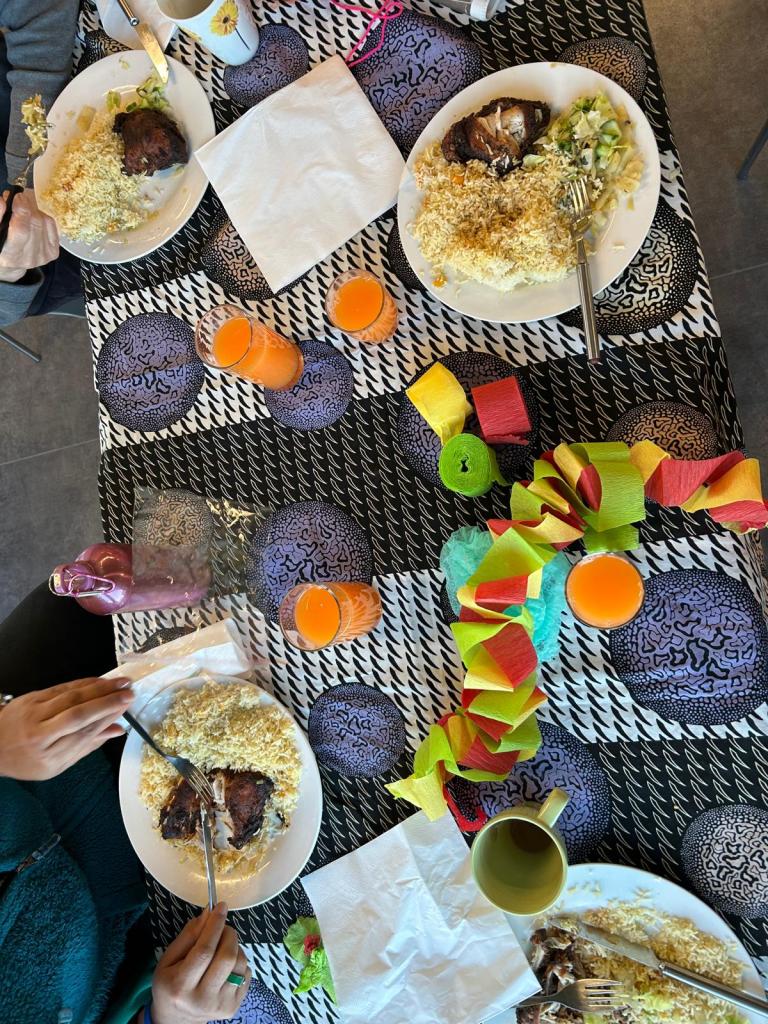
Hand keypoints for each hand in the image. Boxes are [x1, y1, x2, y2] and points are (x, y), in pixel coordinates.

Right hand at [0, 189, 58, 282]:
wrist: (10, 262)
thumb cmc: (0, 243)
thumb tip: (3, 201)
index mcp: (10, 255)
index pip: (22, 230)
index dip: (21, 210)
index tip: (16, 196)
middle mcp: (29, 258)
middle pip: (35, 223)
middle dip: (26, 205)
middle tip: (18, 197)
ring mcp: (43, 256)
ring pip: (44, 221)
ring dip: (33, 209)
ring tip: (23, 207)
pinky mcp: (52, 251)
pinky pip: (51, 224)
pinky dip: (41, 215)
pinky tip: (32, 216)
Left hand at [0, 677, 132, 779]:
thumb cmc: (27, 760)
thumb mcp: (56, 765)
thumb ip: (87, 746)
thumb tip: (118, 730)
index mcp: (48, 757)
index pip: (84, 734)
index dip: (107, 718)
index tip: (126, 706)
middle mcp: (40, 735)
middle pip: (78, 714)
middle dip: (107, 702)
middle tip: (129, 692)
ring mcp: (34, 714)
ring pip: (71, 697)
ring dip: (99, 688)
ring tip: (121, 682)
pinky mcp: (32, 698)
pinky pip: (61, 688)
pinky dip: (83, 683)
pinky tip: (99, 680)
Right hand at [151, 903, 250, 1023]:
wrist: (176, 1020)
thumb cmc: (170, 984)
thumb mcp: (168, 959)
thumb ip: (188, 935)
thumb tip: (209, 913)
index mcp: (180, 986)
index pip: (204, 951)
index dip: (215, 925)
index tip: (221, 906)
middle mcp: (201, 999)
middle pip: (226, 957)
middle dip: (228, 933)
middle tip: (222, 927)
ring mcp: (220, 1006)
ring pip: (240, 963)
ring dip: (234, 946)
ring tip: (222, 947)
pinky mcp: (233, 1008)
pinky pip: (246, 973)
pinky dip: (239, 962)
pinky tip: (225, 965)